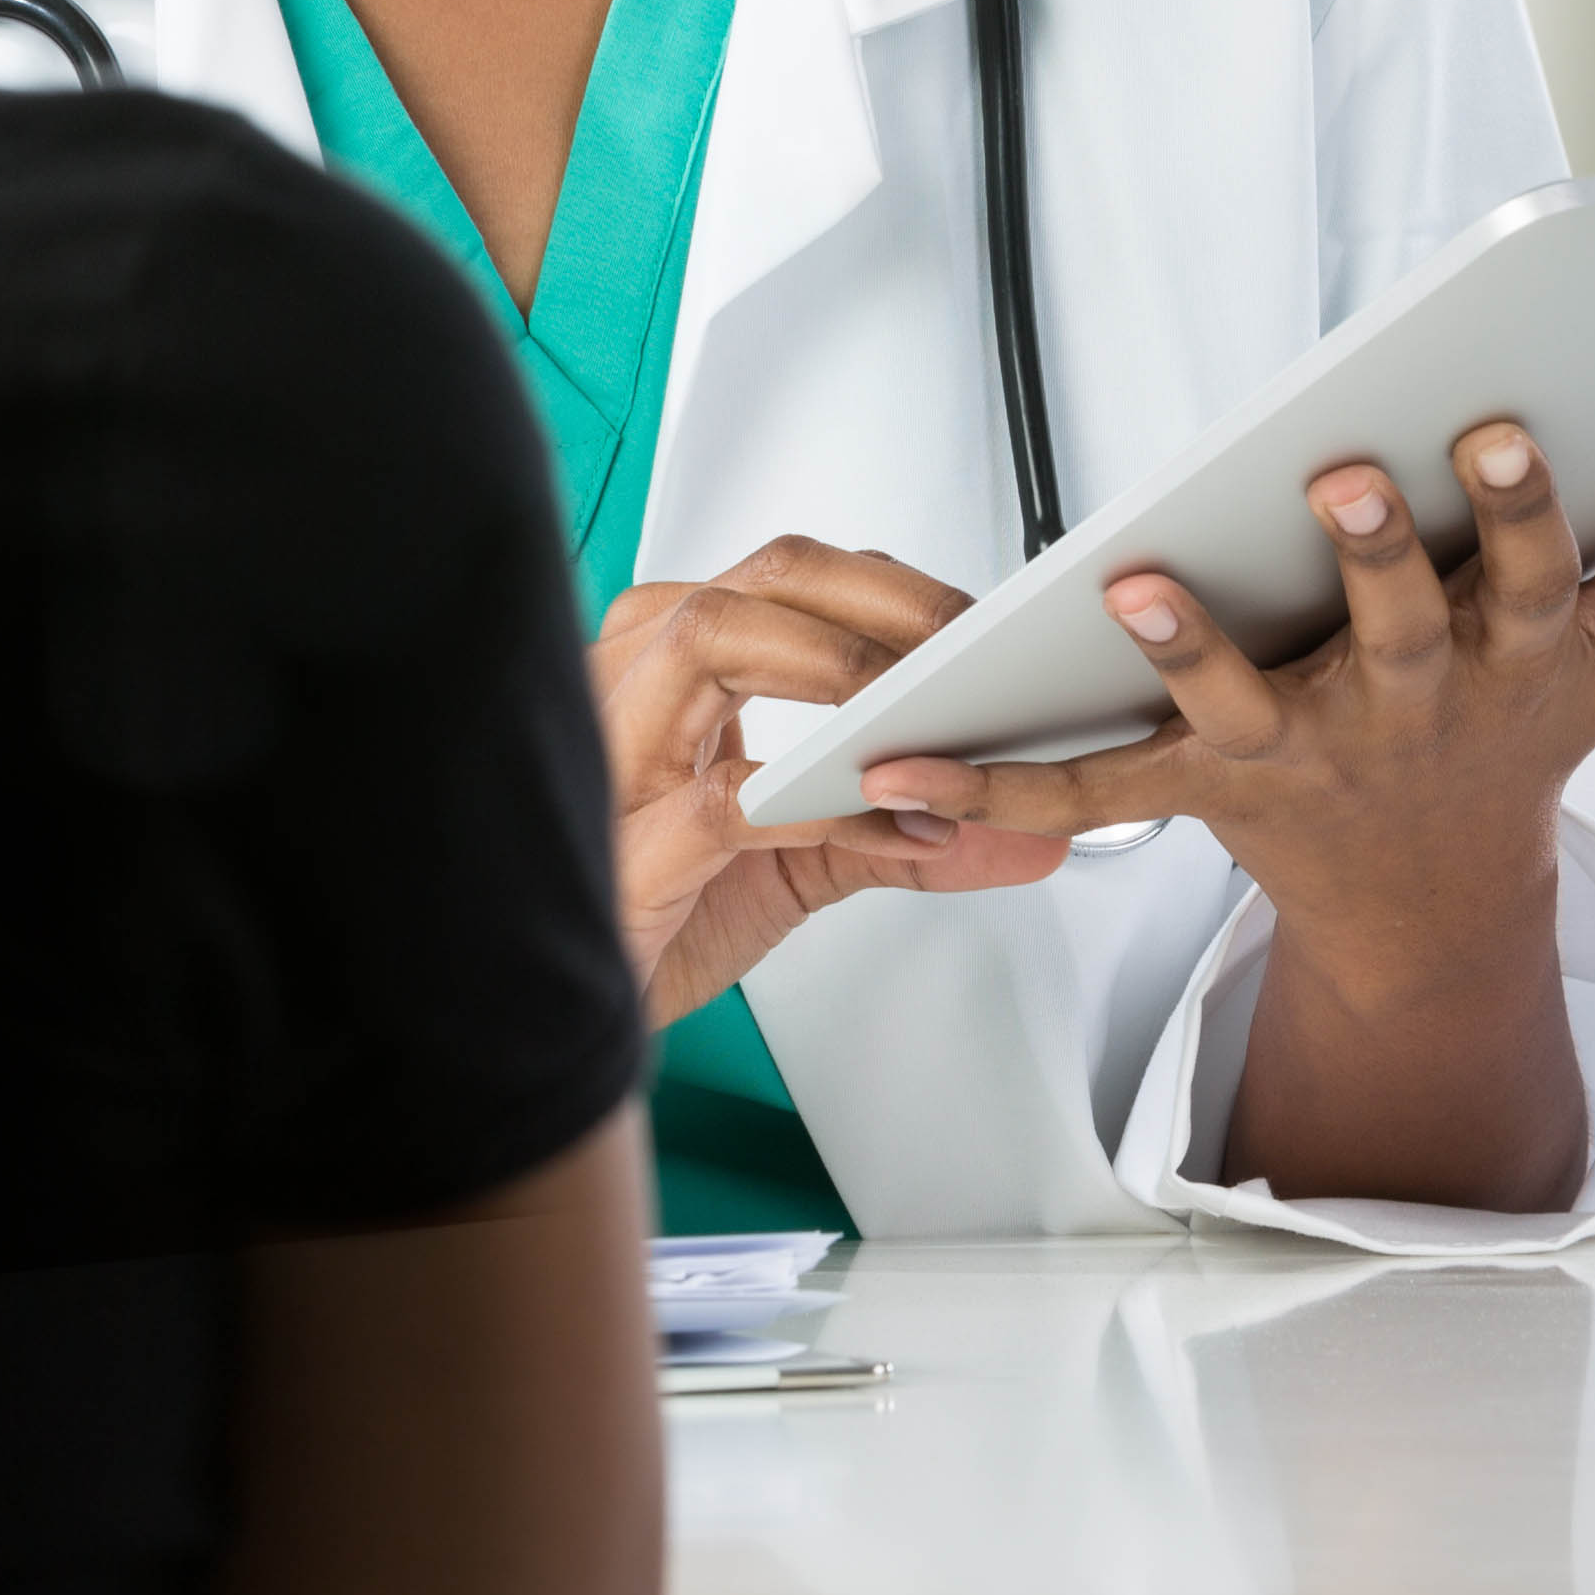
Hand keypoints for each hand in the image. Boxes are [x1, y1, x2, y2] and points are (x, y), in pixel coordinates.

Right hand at [591, 538, 1068, 1024]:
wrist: (565, 1015)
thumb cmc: (663, 914)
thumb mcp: (802, 866)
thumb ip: (905, 835)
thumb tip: (1028, 830)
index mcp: (672, 667)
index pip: (790, 579)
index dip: (894, 590)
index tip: (982, 631)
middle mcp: (634, 681)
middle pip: (762, 581)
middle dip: (884, 602)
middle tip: (972, 653)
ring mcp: (616, 751)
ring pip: (714, 638)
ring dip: (840, 665)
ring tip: (926, 719)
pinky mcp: (624, 845)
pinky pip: (725, 797)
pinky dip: (821, 808)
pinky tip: (890, 831)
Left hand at [869, 406, 1594, 967]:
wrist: (1432, 902)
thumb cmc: (1528, 723)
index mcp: (1508, 656)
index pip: (1523, 572)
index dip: (1513, 508)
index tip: (1498, 428)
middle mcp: (1405, 707)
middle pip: (1390, 624)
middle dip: (1372, 552)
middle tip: (1338, 474)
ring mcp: (1300, 753)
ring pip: (1240, 699)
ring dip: (1188, 644)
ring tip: (1132, 581)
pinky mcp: (1201, 790)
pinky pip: (1096, 785)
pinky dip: (999, 775)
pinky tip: (906, 758)